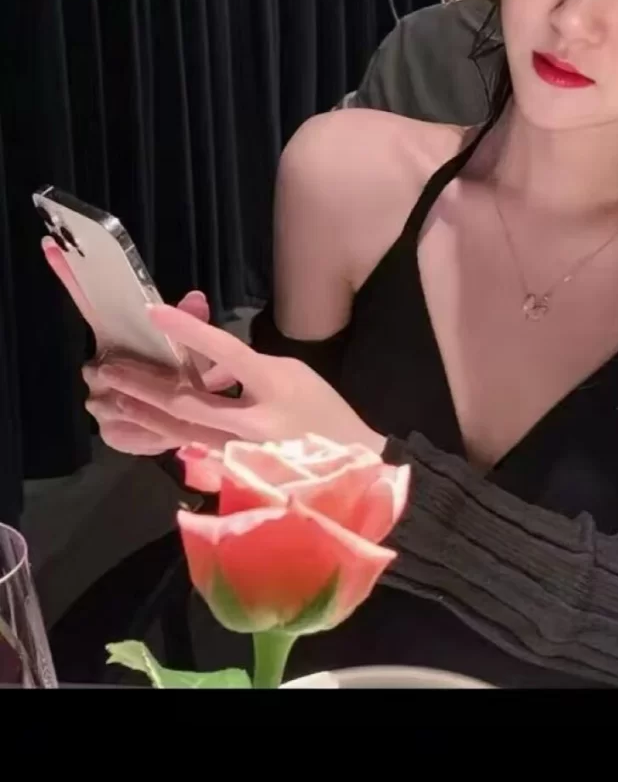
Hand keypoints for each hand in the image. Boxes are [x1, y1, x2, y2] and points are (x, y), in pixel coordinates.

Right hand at [42, 236, 212, 454]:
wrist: (195, 426)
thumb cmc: (191, 379)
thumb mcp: (197, 350)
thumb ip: (193, 326)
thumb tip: (196, 299)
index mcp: (118, 337)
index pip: (90, 304)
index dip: (71, 277)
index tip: (53, 246)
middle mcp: (100, 366)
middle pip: (96, 367)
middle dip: (129, 376)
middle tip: (164, 380)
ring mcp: (100, 400)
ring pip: (110, 402)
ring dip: (145, 405)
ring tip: (175, 407)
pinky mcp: (111, 432)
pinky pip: (123, 431)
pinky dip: (149, 432)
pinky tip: (166, 428)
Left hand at [84, 303, 386, 457]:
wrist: (349, 465)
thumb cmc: (323, 410)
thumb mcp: (292, 373)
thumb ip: (247, 365)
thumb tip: (204, 358)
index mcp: (274, 386)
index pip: (226, 352)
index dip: (189, 331)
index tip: (155, 312)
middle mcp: (253, 422)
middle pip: (186, 402)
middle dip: (142, 384)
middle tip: (106, 368)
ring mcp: (240, 451)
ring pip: (178, 430)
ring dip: (139, 411)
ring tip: (108, 396)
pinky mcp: (231, 469)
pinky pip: (188, 446)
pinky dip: (157, 434)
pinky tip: (134, 425)